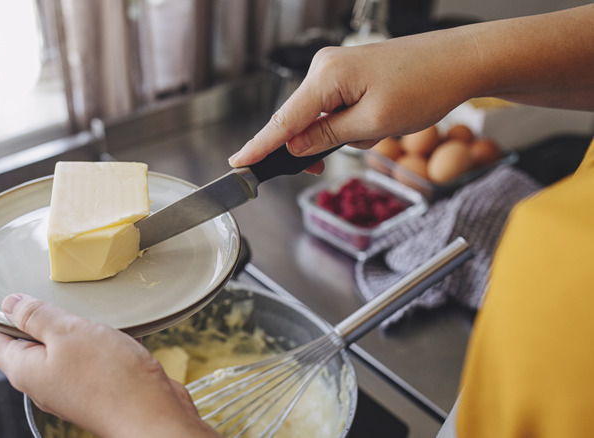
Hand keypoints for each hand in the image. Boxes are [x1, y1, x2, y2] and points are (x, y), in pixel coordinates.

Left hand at [0, 294, 218, 437]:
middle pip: (20, 345)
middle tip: (27, 290)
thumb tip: (10, 304)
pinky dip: (87, 338)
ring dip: (60, 326)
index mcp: (25, 369)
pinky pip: (82, 357)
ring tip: (68, 302)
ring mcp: (68, 385)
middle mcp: (43, 381)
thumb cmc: (111, 380)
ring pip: (54, 349)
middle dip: (22, 318)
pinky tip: (103, 325)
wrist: (152, 416)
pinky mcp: (94, 386)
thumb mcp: (68, 333)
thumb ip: (36, 316)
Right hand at [229, 4, 593, 168]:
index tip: (238, 164)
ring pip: (319, 116)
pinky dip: (347, 125)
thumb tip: (294, 147)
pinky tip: (375, 125)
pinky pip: (335, 107)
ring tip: (374, 135)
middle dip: (308, 147)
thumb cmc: (425, 86)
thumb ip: (327, 137)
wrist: (460, 61)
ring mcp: (338, 69)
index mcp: (327, 76)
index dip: (260, 147)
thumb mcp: (373, 124)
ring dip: (337, 136)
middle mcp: (326, 67)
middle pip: (297, 119)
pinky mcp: (351, 74)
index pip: (283, 120)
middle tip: (316, 169)